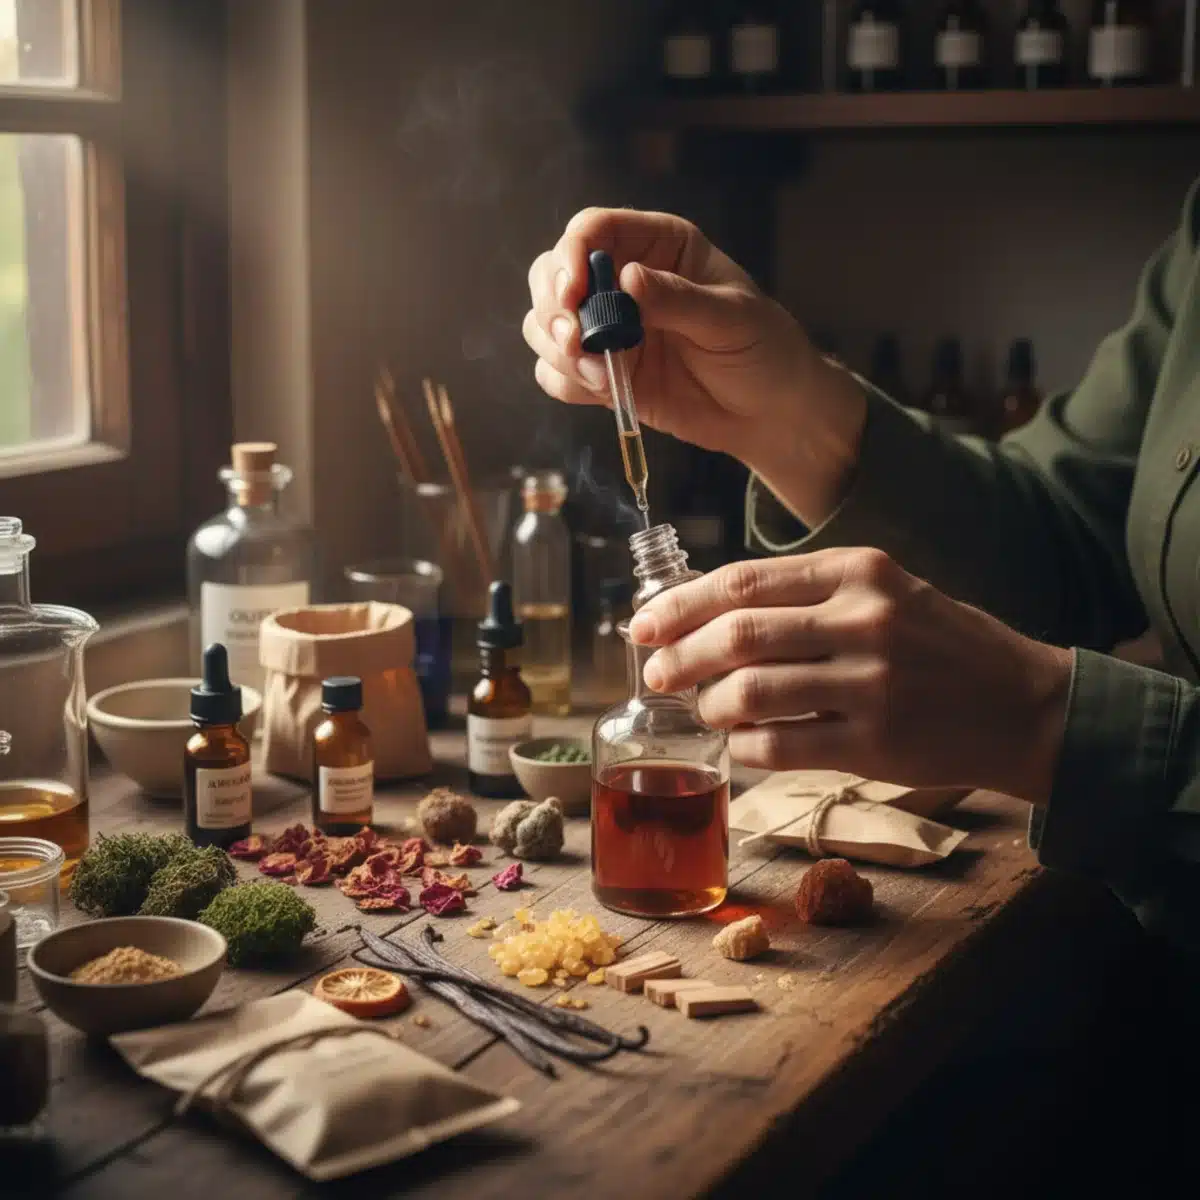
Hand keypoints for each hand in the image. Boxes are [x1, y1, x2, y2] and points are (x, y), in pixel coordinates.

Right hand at [523, 207, 865, 525]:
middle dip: (553, 308)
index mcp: (658, 246)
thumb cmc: (764, 350)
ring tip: (600, 376)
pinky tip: (602, 390)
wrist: (770, 413)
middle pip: (552, 274)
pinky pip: (556, 373)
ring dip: (558, 350)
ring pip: (545, 325)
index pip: (594, 231)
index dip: (572, 256)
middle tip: (575, 341)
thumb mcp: (731, 319)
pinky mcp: (603, 374)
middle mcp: (623, 282)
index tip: (572, 292)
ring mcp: (609, 330)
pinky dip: (565, 382)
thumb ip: (678, 300)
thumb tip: (627, 279)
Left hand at [627, 548, 1072, 803]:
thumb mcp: (884, 591)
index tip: (644, 624)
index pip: (742, 581)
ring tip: (703, 711)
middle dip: (679, 657)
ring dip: (708, 706)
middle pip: (737, 636)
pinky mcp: (875, 743)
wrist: (1025, 705)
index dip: (679, 605)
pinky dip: (744, 746)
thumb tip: (708, 613)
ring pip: (750, 693)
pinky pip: (780, 745)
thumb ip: (806, 595)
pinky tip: (739, 744)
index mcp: (858, 570)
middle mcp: (863, 619)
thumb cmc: (941, 644)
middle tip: (655, 674)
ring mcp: (871, 684)